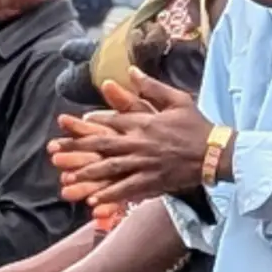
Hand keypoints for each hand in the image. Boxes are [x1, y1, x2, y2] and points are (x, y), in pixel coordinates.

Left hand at [50, 72, 214, 214]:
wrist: (215, 152)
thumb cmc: (197, 125)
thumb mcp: (177, 99)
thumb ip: (151, 86)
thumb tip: (130, 70)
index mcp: (145, 121)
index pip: (112, 120)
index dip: (91, 122)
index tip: (74, 122)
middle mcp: (141, 142)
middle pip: (103, 145)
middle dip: (78, 149)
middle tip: (56, 152)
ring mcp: (145, 163)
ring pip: (110, 169)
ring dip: (87, 174)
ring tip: (68, 178)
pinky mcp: (153, 181)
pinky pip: (127, 189)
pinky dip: (110, 195)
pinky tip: (93, 201)